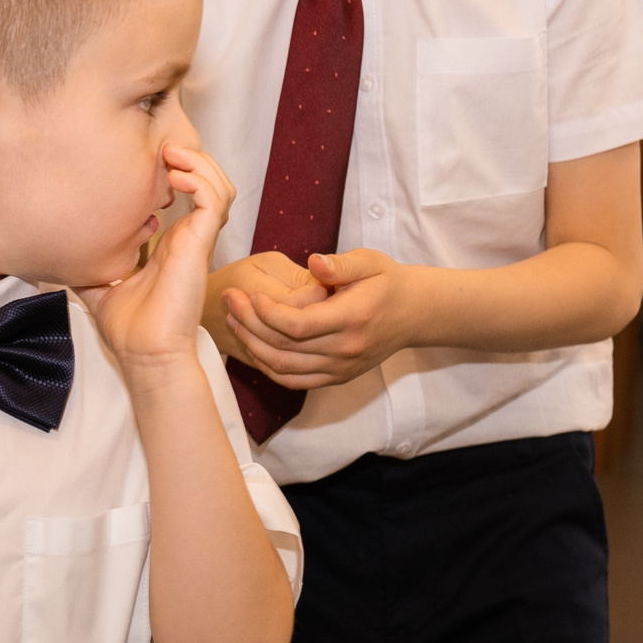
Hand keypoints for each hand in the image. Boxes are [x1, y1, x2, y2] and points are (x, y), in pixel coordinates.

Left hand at [82, 144, 239, 371]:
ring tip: (172, 154)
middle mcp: (187, 238)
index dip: (174, 170)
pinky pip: (213, 201)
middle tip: (162, 146)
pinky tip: (176, 176)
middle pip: (208, 182)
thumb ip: (89, 264)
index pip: (187, 195)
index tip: (146, 159)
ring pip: (218, 186)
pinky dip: (200, 180)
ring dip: (198, 162)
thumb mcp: (99, 285)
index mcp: (170, 243)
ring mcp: (196, 241)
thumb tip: (61, 252)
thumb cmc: (129, 328)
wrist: (144, 354)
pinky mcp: (200, 246)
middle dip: (190, 157)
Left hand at [219, 249, 430, 386]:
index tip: (249, 294)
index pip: (298, 325)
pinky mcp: (337, 377)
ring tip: (233, 321)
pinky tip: (252, 346)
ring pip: (284, 368)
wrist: (413, 313)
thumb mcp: (370, 262)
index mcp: (352, 318)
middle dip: (249, 324)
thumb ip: (341, 264)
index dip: (267, 313)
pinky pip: (294, 381)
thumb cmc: (387, 282)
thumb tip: (314, 262)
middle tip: (228, 301)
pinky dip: (268, 367)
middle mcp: (345, 350)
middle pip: (284, 347)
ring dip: (253, 346)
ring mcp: (341, 368)